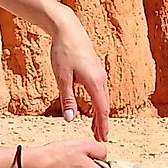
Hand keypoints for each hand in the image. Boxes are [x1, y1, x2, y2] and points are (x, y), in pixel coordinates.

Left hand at [46, 6, 111, 138]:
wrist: (68, 29)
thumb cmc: (63, 52)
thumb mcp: (62, 78)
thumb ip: (67, 99)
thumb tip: (71, 120)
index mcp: (94, 82)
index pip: (102, 110)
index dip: (102, 125)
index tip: (104, 139)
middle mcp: (101, 79)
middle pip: (105, 106)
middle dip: (103, 123)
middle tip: (101, 138)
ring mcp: (99, 74)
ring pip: (103, 99)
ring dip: (100, 114)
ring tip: (96, 127)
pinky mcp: (95, 70)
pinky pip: (100, 91)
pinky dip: (99, 103)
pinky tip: (93, 107)